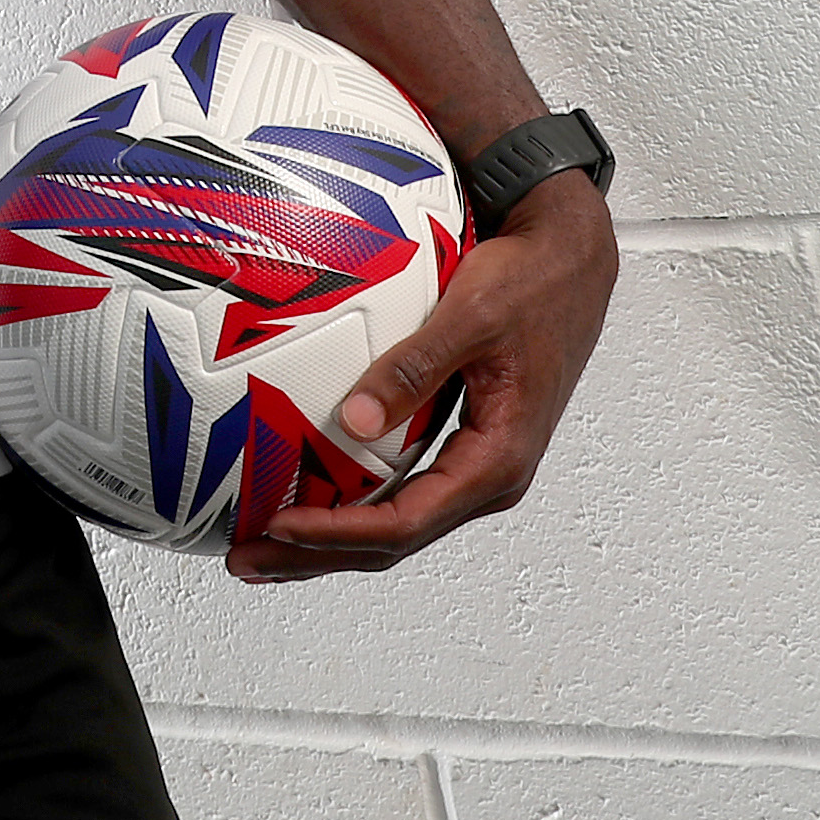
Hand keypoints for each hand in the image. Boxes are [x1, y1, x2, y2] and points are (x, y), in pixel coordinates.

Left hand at [228, 175, 617, 581]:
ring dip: (331, 539)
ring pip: (397, 524)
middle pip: (394, 542)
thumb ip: (415, 367)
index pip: (405, 521)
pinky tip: (310, 496)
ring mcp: (477, 466)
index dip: (336, 533)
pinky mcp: (463, 446)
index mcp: (498, 459)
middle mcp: (489, 477)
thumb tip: (353, 419)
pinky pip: (403, 491)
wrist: (571, 262)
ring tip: (264, 544)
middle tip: (247, 557)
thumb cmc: (533, 285)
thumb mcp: (470, 316)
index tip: (278, 525)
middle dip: (318, 556)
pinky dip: (353, 505)